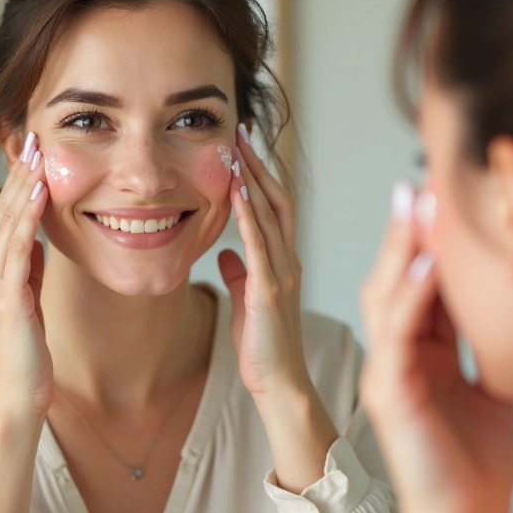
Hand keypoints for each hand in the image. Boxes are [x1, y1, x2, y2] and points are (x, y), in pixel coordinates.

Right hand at [0, 131, 53, 421]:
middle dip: (18, 173)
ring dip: (23, 184)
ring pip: (6, 224)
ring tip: (36, 151)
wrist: (17, 401)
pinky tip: (39, 192)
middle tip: (31, 135)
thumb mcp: (28, 304)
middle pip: (1, 213)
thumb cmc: (26, 358)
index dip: (16, 184)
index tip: (29, 152)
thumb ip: (28, 273)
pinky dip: (27, 216)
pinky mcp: (5, 299)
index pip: (2, 219)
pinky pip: (17, 248)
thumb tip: (37, 241)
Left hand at [219, 124, 337, 493]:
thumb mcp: (248, 301)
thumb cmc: (263, 347)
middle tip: (238, 127)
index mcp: (282, 261)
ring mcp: (282, 273)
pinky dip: (249, 215)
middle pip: (277, 198)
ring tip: (235, 146)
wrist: (279, 385)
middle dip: (257, 161)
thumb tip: (225, 254)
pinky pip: (260, 244)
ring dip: (253, 178)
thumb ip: (241, 273)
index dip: (260, 172)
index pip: (274, 205)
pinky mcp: (270, 291)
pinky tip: (237, 191)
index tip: (241, 142)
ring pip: (271, 214)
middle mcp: (287, 260)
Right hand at [360, 182, 512, 512]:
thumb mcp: (492, 384)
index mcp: (420, 349)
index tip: (447, 192)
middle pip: (395, 275)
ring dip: (403, 248)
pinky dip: (410, 296)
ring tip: (419, 206)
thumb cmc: (476, 462)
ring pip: (387, 294)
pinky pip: (396, 333)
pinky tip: (428, 266)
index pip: (420, 279)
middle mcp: (397, 352)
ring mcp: (386, 369)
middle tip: (424, 182)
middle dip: (409, 228)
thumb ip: (491, 342)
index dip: (431, 237)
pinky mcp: (387, 390)